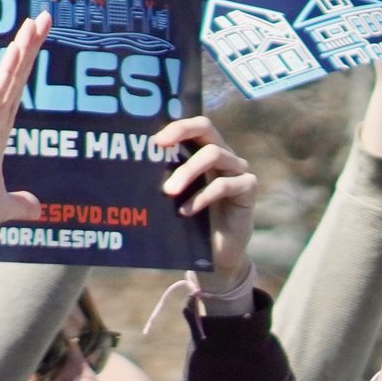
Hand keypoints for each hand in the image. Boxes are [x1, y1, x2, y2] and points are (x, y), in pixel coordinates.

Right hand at [0, 16, 48, 239]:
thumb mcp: (3, 206)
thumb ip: (20, 204)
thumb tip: (37, 209)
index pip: (17, 89)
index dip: (28, 63)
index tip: (39, 37)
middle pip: (15, 76)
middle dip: (30, 46)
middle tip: (45, 16)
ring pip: (6, 79)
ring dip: (21, 51)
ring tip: (35, 23)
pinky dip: (6, 74)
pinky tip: (17, 52)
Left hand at [153, 115, 257, 296]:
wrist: (217, 255)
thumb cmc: (192, 222)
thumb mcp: (175, 196)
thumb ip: (165, 177)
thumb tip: (132, 165)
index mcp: (204, 150)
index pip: (194, 125)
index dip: (176, 126)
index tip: (154, 140)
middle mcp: (223, 154)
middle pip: (206, 128)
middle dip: (180, 133)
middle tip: (159, 146)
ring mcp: (238, 170)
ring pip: (213, 155)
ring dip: (188, 170)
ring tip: (169, 191)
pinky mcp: (249, 188)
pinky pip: (225, 184)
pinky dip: (202, 197)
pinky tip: (186, 211)